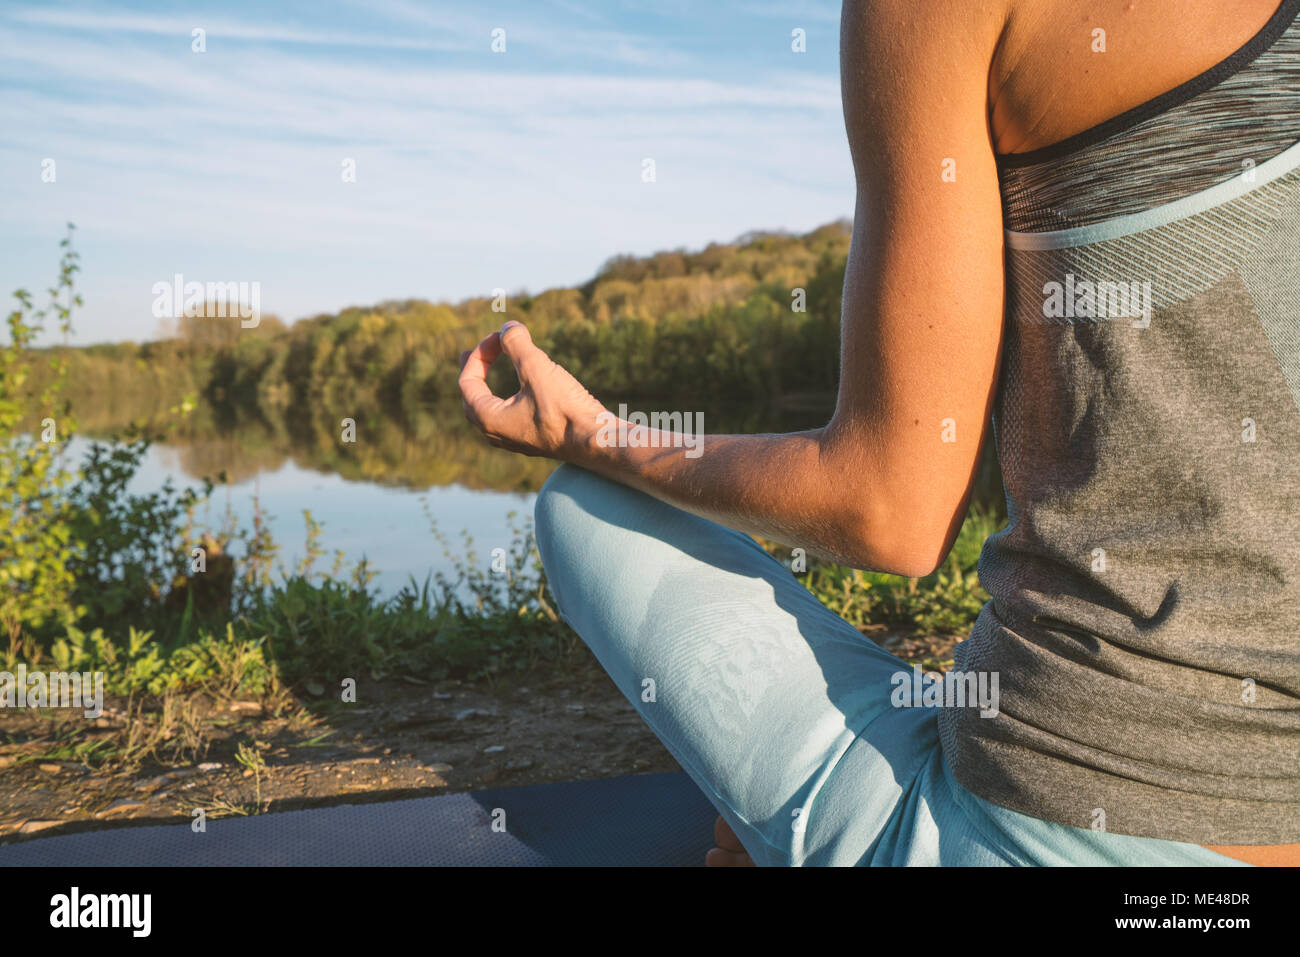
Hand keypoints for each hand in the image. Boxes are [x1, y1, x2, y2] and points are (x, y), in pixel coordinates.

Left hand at [458, 320, 608, 460]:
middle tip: (470, 353)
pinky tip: (517, 393)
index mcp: (489, 419)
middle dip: (474, 372)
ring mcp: (516, 440)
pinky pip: (508, 418)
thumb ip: (517, 344)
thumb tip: (508, 328)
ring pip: (490, 411)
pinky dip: (505, 398)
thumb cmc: (565, 408)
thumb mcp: (537, 369)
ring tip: (487, 373)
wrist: (596, 441)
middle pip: (473, 399)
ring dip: (488, 387)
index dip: (479, 354)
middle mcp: (497, 434)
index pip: (467, 382)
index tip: (498, 336)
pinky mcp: (534, 440)